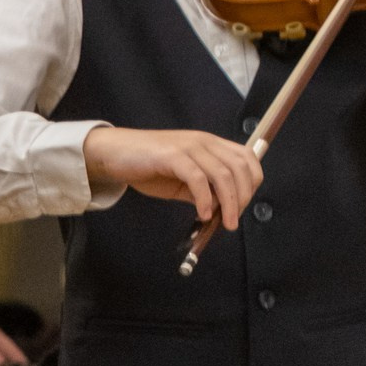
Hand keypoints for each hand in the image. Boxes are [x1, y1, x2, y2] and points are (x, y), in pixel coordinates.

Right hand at [82, 126, 263, 229]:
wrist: (115, 153)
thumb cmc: (149, 167)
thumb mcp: (183, 180)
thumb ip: (203, 190)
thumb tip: (222, 209)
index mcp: (211, 145)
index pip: (247, 158)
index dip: (251, 182)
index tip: (242, 206)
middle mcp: (205, 142)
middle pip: (239, 167)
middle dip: (242, 196)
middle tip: (234, 220)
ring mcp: (190, 147)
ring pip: (222, 174)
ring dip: (228, 202)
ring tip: (225, 223)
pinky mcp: (173, 156)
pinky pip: (198, 178)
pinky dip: (204, 199)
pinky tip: (202, 215)